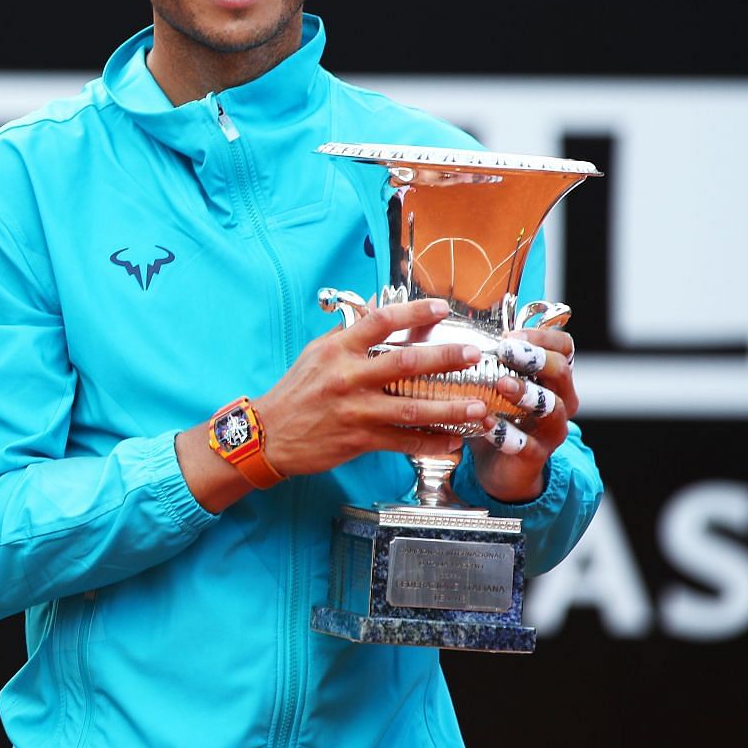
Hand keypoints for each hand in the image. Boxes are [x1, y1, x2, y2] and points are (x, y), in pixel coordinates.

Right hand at [255, 298, 491, 478]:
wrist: (268, 435)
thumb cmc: (296, 391)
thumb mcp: (317, 353)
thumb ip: (349, 331)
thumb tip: (376, 304)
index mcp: (339, 350)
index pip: (380, 322)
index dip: (413, 312)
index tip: (441, 306)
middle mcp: (348, 377)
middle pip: (405, 363)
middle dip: (445, 358)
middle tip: (473, 354)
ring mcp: (355, 410)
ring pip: (411, 408)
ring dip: (449, 408)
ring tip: (479, 406)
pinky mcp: (359, 439)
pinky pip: (402, 441)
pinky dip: (431, 443)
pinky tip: (453, 441)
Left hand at [470, 328, 579, 501]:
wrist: (498, 467)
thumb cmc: (494, 415)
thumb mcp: (488, 382)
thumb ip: (477, 356)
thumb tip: (437, 319)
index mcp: (552, 377)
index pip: (564, 347)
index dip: (543, 336)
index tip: (511, 334)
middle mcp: (560, 400)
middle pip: (562, 372)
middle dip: (535, 358)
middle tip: (506, 350)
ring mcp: (550, 429)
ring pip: (550, 407)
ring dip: (525, 392)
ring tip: (502, 384)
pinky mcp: (535, 455)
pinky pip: (525, 444)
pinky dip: (504, 432)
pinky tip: (484, 422)